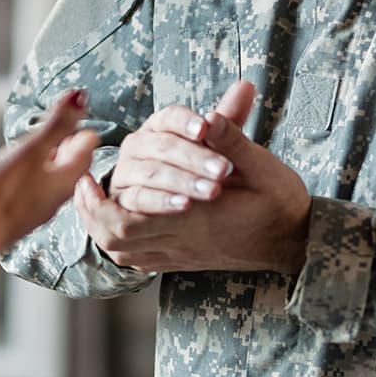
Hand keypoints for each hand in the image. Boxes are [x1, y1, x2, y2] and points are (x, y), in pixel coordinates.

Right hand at [0, 89, 98, 250]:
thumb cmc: (2, 192)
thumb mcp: (31, 150)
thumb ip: (57, 124)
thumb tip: (81, 96)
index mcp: (66, 180)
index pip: (86, 148)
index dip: (79, 126)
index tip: (68, 108)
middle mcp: (57, 196)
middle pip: (70, 163)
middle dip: (65, 141)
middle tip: (57, 121)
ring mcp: (37, 207)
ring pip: (50, 176)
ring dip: (46, 156)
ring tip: (35, 141)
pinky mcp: (17, 213)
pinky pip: (31, 187)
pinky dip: (29, 171)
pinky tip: (14, 167)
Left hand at [78, 81, 310, 273]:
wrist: (294, 240)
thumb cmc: (279, 200)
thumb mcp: (263, 165)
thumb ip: (234, 138)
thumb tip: (209, 116)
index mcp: (197, 216)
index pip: (131, 220)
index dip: (100, 203)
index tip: (87, 177)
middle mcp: (182, 239)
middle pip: (116, 239)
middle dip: (90, 213)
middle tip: (80, 184)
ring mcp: (180, 254)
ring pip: (123, 253)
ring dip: (100, 226)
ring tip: (90, 198)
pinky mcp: (182, 259)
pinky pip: (138, 260)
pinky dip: (118, 241)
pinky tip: (114, 217)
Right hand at [106, 103, 236, 213]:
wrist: (181, 213)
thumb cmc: (197, 172)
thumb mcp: (216, 146)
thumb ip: (228, 119)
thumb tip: (247, 85)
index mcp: (158, 126)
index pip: (169, 117)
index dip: (185, 122)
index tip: (205, 128)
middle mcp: (137, 146)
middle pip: (162, 145)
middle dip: (194, 157)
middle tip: (224, 169)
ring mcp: (126, 172)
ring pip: (151, 172)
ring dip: (182, 181)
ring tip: (212, 190)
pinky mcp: (122, 200)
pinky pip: (138, 199)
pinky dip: (161, 202)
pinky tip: (185, 205)